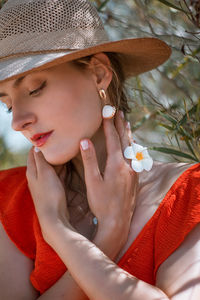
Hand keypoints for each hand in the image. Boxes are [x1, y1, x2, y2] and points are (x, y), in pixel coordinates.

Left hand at [26, 147, 69, 229]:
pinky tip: (68, 164)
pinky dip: (60, 168)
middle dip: (50, 150)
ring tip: (66, 149)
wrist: (54, 217)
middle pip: (41, 158)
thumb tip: (37, 147)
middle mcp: (36, 176)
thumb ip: (41, 160)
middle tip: (61, 141)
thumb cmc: (49, 194)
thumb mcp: (45, 173)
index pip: (33, 152)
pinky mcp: (52, 188)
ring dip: (56, 159)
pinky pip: (56, 174)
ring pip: (50, 166)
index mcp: (32, 171)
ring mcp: (45, 183)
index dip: (40, 143)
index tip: (49, 136)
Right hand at [80, 111, 137, 240]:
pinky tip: (132, 147)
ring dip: (128, 134)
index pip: (113, 139)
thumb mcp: (92, 181)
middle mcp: (128, 165)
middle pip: (125, 140)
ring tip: (127, 123)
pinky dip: (132, 146)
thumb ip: (89, 160)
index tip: (107, 111)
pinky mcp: (135, 179)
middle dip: (121, 125)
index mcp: (116, 164)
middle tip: (120, 112)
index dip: (109, 124)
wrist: (117, 222)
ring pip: (132, 148)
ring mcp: (133, 172)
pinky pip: (135, 157)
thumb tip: (84, 140)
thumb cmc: (102, 203)